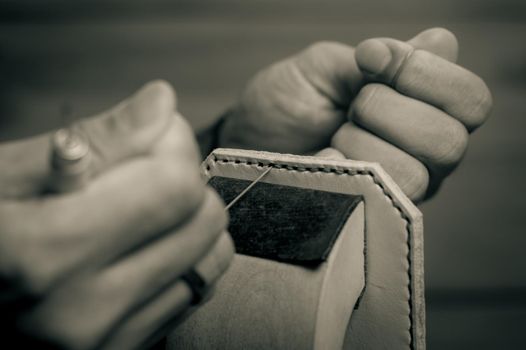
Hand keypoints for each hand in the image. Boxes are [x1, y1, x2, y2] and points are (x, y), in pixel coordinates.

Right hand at [0, 81, 233, 348]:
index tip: (154, 133)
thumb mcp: (2, 176)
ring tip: (143, 209)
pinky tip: (143, 247)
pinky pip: (194, 293)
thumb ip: (92, 141)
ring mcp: (108, 342)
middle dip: (183, 180)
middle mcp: (84, 312)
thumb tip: (162, 104)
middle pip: (202, 222)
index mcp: (46, 255)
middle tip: (143, 170)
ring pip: (210, 259)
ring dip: (189, 221)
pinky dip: (182, 259)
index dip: (173, 145)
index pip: (174, 187)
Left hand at [219, 28, 491, 201]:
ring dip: (362, 145)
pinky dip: (345, 171)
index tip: (368, 58)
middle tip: (348, 107)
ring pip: (414, 176)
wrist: (246, 144)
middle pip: (449, 141)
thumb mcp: (325, 70)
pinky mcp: (367, 217)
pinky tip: (322, 160)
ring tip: (331, 137)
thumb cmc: (286, 104)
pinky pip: (376, 202)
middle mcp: (421, 155)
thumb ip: (379, 60)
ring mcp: (396, 191)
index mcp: (421, 111)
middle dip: (386, 111)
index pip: (469, 100)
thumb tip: (440, 42)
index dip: (425, 74)